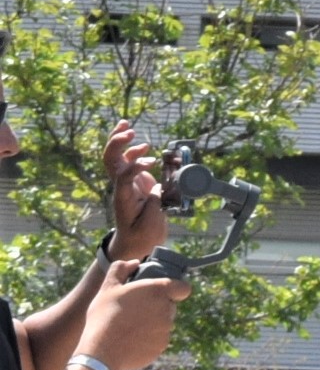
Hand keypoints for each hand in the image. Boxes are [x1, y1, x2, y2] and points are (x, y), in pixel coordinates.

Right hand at [83, 277, 179, 369]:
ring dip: (151, 323)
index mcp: (158, 291)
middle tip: (135, 310)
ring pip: (163, 323)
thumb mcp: (108, 287)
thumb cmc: (104, 316)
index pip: (183, 288)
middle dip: (156, 306)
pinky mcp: (161, 346)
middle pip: (169, 305)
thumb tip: (134, 263)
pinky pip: (158, 339)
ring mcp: (166, 330)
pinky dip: (148, 339)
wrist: (101, 350)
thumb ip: (121, 269)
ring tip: (129, 326)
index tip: (163, 292)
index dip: (176, 289)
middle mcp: (167, 310)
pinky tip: (130, 340)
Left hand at [100, 131, 164, 265]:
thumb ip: (155, 204)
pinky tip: (138, 140)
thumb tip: (158, 188)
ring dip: (119, 140)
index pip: (123, 177)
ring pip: (116, 156)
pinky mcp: (134, 180)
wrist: (135, 241)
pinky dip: (130, 147)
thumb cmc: (142, 235)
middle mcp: (122, 186)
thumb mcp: (151, 225)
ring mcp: (126, 181)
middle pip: (111, 160)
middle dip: (117, 144)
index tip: (151, 162)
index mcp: (124, 198)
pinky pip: (127, 159)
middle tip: (130, 133)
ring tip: (129, 127)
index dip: (134, 166)